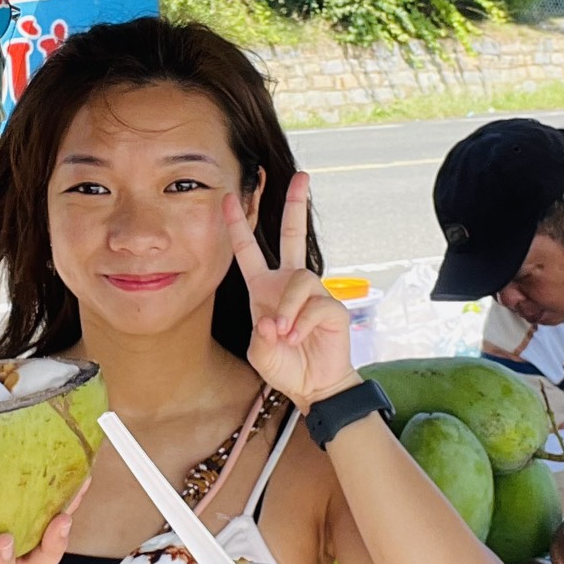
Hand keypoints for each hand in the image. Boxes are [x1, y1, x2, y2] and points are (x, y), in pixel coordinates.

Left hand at [225, 175, 356, 405]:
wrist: (313, 386)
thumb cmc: (284, 365)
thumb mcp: (259, 352)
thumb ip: (261, 338)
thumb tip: (275, 322)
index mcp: (264, 287)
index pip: (248, 250)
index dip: (238, 224)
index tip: (230, 197)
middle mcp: (288, 283)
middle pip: (292, 234)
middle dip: (295, 205)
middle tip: (301, 177)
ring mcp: (314, 292)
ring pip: (300, 280)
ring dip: (289, 309)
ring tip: (285, 335)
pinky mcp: (333, 307)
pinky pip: (316, 305)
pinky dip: (302, 324)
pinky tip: (298, 338)